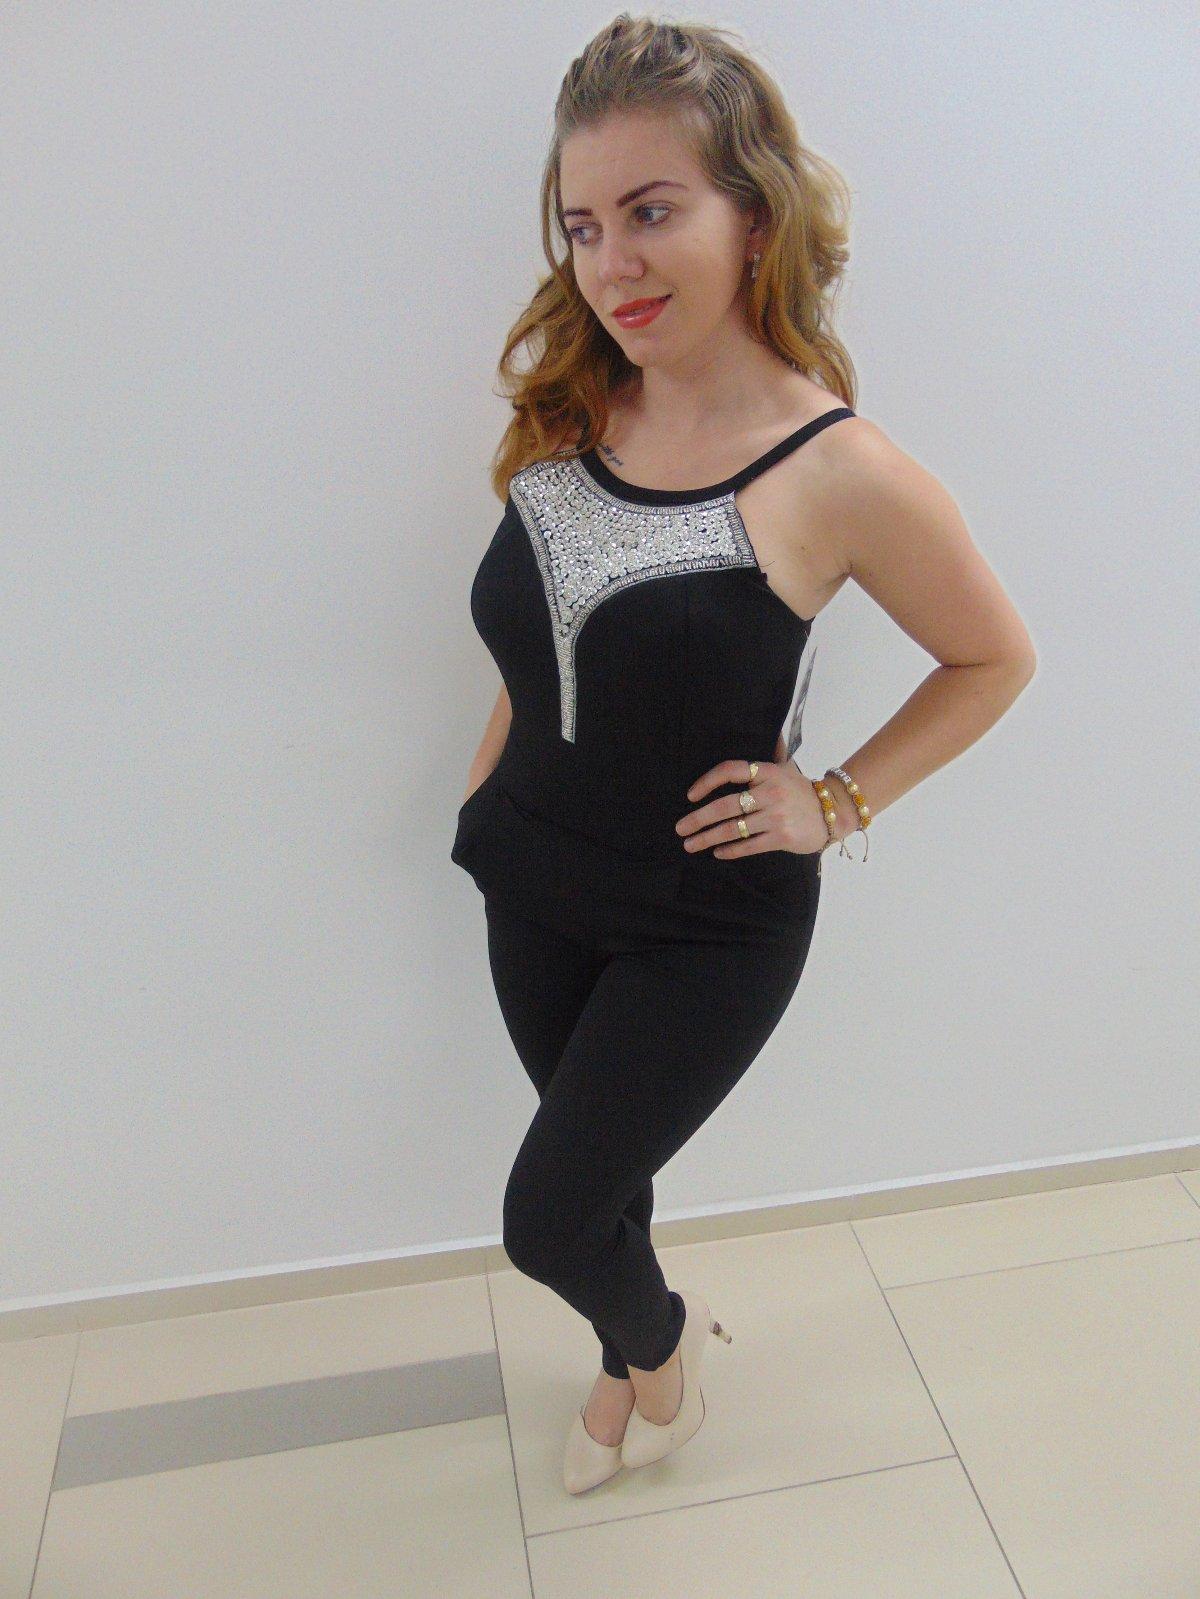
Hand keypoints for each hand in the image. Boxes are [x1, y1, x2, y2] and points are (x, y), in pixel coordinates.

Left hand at [677, 732, 828, 858]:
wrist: (835, 812)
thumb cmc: (802, 790)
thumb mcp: (786, 767)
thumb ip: (773, 751)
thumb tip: (770, 729)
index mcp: (768, 772)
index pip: (730, 770)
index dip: (707, 781)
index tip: (691, 794)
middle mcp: (771, 792)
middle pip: (726, 806)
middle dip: (698, 818)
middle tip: (680, 827)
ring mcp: (777, 816)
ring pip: (734, 829)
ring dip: (707, 838)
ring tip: (690, 844)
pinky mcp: (782, 837)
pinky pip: (749, 845)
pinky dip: (730, 850)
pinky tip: (717, 853)